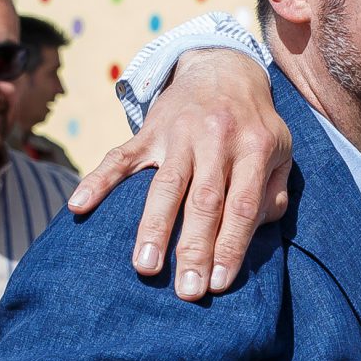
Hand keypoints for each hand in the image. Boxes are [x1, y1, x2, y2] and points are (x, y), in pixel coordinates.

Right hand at [65, 49, 292, 299]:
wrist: (221, 68)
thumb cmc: (254, 124)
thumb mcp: (281, 151)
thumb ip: (274, 194)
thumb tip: (255, 231)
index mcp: (254, 147)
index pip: (242, 206)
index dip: (231, 246)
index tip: (219, 283)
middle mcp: (216, 140)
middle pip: (203, 202)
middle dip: (193, 249)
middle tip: (186, 291)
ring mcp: (179, 135)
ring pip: (164, 186)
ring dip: (153, 228)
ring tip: (144, 268)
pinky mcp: (149, 131)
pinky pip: (119, 157)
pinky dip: (97, 181)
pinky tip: (79, 207)